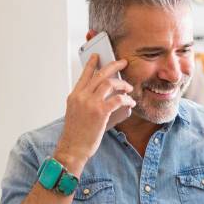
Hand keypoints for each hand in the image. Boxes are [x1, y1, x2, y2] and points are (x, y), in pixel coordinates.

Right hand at [55, 54, 135, 168]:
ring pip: (109, 83)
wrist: (73, 147)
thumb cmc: (77, 133)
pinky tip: (131, 102)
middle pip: (99, 74)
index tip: (97, 55)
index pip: (84, 75)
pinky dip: (126, 99)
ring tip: (129, 88)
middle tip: (122, 63)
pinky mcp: (100, 112)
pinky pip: (118, 99)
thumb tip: (111, 96)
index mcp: (74, 96)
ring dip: (122, 84)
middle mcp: (81, 96)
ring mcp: (90, 103)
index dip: (91, 64)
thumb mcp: (78, 113)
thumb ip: (91, 102)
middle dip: (113, 66)